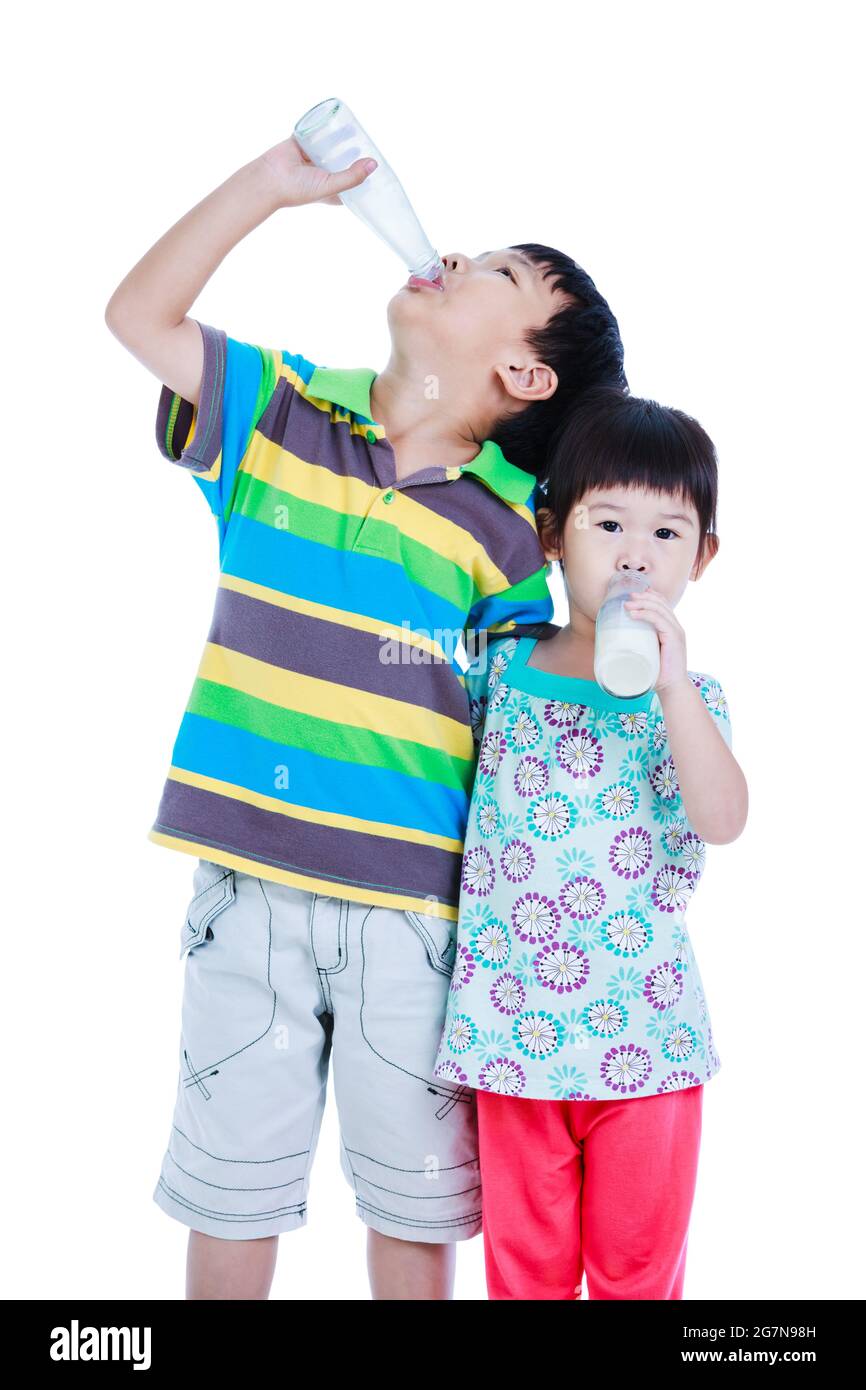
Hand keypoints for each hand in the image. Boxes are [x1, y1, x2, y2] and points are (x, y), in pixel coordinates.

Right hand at [257, 136, 376, 209]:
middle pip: (343, 161)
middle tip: (369, 142)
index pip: (352, 182)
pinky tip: (337, 119)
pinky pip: (317, 132)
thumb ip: (352, 177)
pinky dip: (324, 126)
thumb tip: (373, 164)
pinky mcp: (302, 143)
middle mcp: (323, 174)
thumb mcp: (330, 186)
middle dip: (355, 153)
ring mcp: (312, 158)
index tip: (376, 165)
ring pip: (331, 146)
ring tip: (355, 130)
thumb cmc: (299, 189)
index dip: (364, 175)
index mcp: (331, 189)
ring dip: (342, 138)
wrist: (269, 178)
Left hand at [623, 586, 689, 693]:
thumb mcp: (647, 655)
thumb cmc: (657, 675)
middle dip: (643, 597)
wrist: (671, 689)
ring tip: (627, 604)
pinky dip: (646, 615)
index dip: (650, 596)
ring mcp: (676, 632)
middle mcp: (676, 627)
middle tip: (628, 597)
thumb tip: (615, 645)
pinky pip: (660, 620)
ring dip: (642, 604)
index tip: (634, 594)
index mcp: (672, 629)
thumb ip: (638, 647)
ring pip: (659, 609)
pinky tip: (633, 614)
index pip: (663, 605)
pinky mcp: (674, 639)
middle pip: (661, 603)